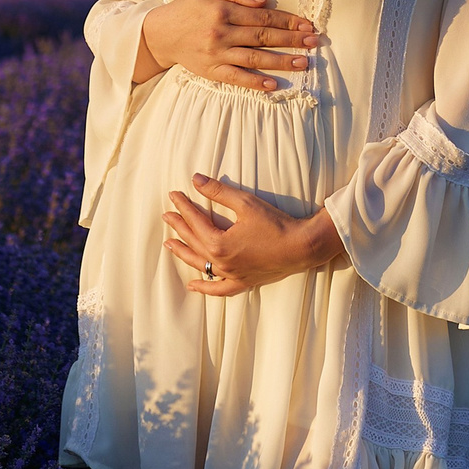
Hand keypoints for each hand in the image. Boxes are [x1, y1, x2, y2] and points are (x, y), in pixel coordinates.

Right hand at [136, 0, 319, 90]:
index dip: (287, 20)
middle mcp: (221, 32)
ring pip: (255, 58)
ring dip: (281, 61)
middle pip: (263, 36)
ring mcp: (216, 54)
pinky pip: (236, 78)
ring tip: (304, 63)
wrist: (159, 34)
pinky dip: (255, 83)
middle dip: (291, 39)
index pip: (262, 16)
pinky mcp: (211, 71)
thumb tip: (264, 0)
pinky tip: (273, 85)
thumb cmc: (187, 9)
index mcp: (222, 10)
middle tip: (314, 42)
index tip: (307, 24)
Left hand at [163, 173, 345, 296]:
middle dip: (179, 226)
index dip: (183, 206)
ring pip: (200, 264)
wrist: (302, 247)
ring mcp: (231, 274)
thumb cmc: (275, 224)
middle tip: (166, 215)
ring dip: (183, 253)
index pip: (195, 221)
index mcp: (219, 243)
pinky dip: (204, 288)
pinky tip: (192, 285)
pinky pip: (219, 289)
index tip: (174, 195)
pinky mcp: (243, 281)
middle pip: (194, 241)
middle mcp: (221, 262)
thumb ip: (218, 192)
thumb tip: (196, 179)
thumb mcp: (245, 203)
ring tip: (169, 244)